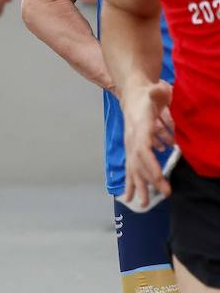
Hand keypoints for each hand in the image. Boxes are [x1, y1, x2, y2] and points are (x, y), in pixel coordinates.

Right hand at [124, 82, 174, 208]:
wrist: (132, 94)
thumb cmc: (145, 95)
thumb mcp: (152, 90)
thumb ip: (156, 92)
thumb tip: (158, 88)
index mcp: (138, 130)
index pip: (143, 151)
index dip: (150, 166)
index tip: (160, 180)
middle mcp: (131, 141)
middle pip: (138, 165)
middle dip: (149, 181)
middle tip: (163, 195)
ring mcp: (129, 146)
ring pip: (132, 170)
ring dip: (138, 187)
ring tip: (142, 204)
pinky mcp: (131, 149)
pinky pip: (130, 169)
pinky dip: (130, 183)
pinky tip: (128, 196)